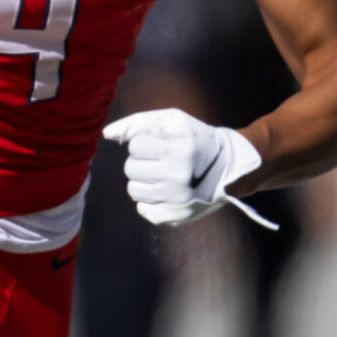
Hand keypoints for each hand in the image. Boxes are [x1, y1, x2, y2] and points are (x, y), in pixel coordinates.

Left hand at [101, 109, 275, 229]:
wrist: (229, 166)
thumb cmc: (196, 138)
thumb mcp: (172, 121)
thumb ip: (137, 123)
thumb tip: (106, 134)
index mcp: (178, 150)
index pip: (135, 147)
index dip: (144, 143)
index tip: (161, 145)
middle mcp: (178, 177)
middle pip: (130, 169)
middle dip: (142, 162)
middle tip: (161, 160)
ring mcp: (177, 200)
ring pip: (133, 190)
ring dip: (144, 181)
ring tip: (162, 175)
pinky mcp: (175, 216)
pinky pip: (143, 209)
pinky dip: (150, 199)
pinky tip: (166, 190)